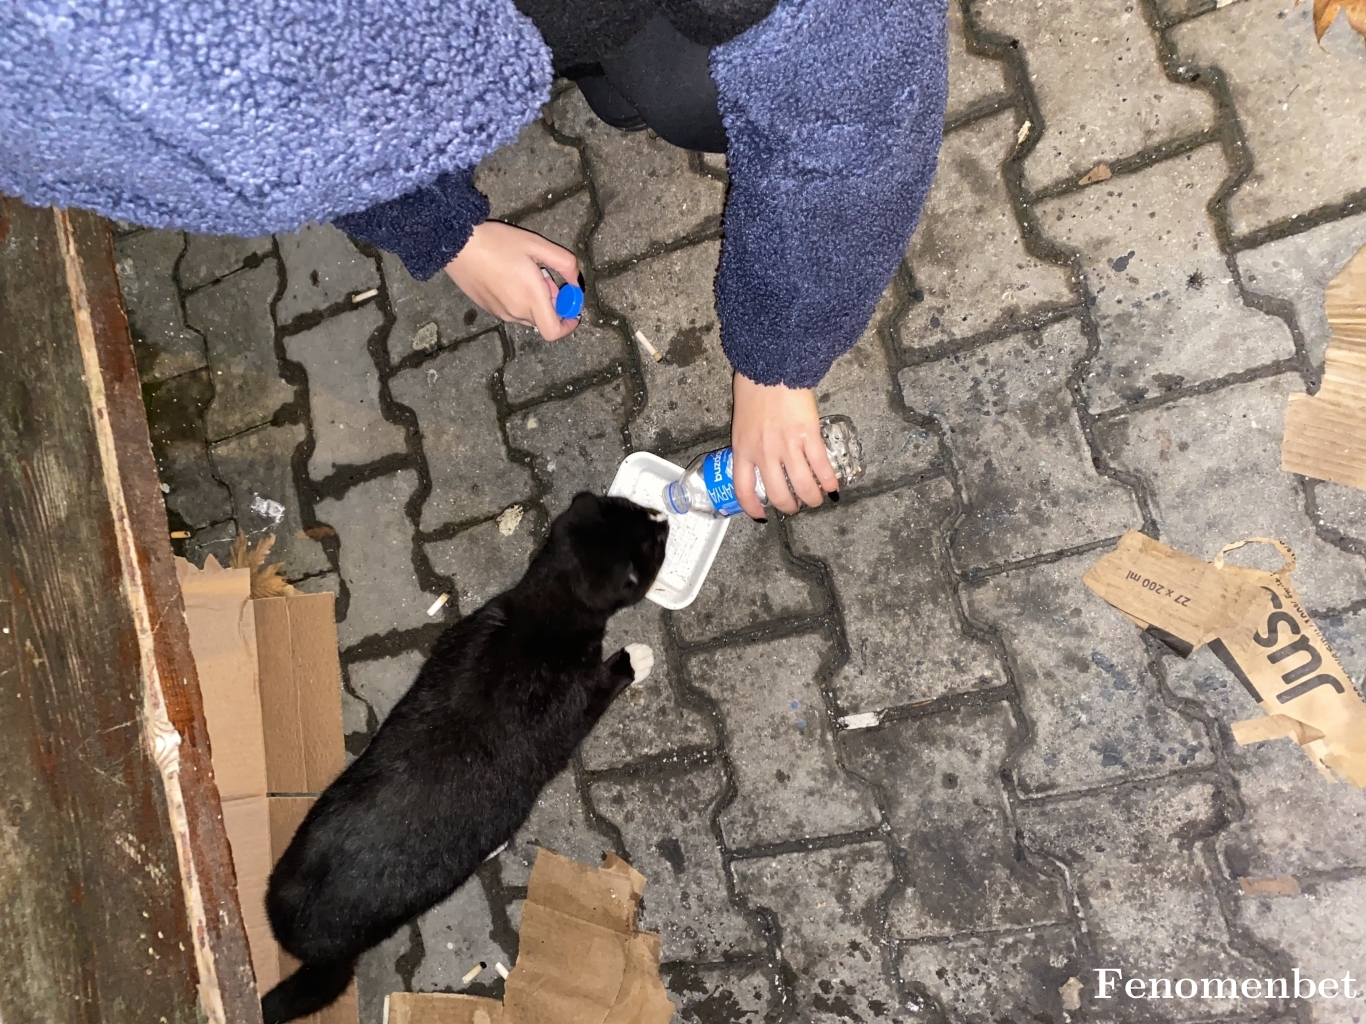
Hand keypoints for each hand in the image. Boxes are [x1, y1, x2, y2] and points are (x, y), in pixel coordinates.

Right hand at [444, 222, 580, 339]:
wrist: (457, 243)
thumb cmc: (497, 242)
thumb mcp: (537, 245)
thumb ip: (564, 263)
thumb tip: (577, 282)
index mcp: (531, 299)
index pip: (554, 332)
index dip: (568, 326)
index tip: (572, 313)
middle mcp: (515, 312)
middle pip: (542, 320)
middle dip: (552, 304)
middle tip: (546, 277)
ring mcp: (500, 313)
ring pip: (527, 315)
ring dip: (535, 301)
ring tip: (525, 272)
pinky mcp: (487, 308)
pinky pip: (511, 311)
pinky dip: (519, 300)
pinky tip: (510, 276)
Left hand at [731, 372, 839, 518]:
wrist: (772, 366)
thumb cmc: (754, 387)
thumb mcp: (741, 421)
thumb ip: (749, 442)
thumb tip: (760, 457)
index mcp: (743, 449)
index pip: (743, 490)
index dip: (752, 508)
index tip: (761, 516)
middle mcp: (764, 453)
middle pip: (778, 494)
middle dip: (789, 507)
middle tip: (796, 507)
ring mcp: (787, 446)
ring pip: (802, 486)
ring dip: (812, 498)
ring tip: (816, 500)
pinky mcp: (808, 435)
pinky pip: (820, 466)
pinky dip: (828, 481)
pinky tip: (833, 487)